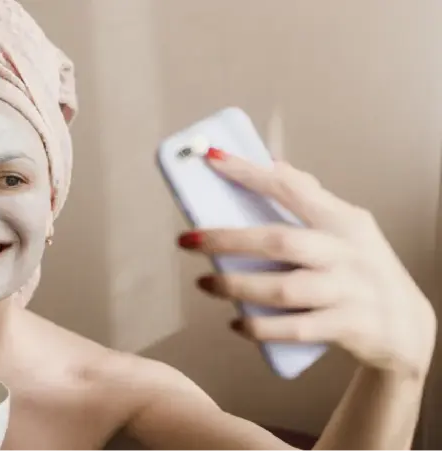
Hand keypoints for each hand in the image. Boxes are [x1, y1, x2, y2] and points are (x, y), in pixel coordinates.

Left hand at [177, 149, 436, 377]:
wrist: (408, 327)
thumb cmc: (364, 270)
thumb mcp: (349, 228)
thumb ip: (312, 199)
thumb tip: (273, 164)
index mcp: (343, 220)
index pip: (291, 187)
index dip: (250, 172)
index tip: (213, 159)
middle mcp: (346, 252)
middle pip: (277, 241)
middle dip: (226, 240)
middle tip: (187, 240)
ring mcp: (347, 291)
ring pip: (281, 289)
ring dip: (235, 287)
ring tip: (205, 284)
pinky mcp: (346, 326)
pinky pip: (293, 329)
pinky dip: (259, 327)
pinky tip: (236, 323)